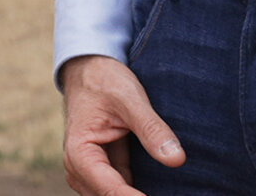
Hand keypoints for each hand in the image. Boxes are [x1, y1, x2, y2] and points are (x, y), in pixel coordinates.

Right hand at [59, 54, 182, 195]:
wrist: (90, 71)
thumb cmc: (104, 81)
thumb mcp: (130, 99)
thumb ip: (151, 129)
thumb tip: (177, 159)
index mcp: (80, 152)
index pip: (110, 189)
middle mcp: (79, 168)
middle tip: (173, 194)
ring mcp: (89, 173)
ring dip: (135, 194)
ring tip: (169, 192)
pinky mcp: (103, 172)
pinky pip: (119, 190)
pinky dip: (135, 192)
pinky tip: (157, 189)